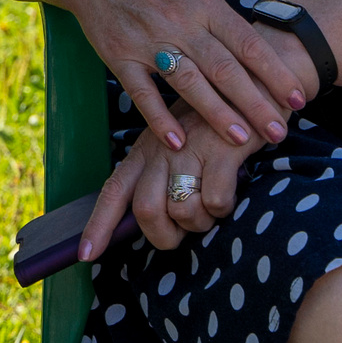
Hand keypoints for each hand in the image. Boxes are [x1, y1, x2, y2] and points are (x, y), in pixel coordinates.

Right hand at [62, 0, 308, 156]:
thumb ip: (213, 12)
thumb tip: (247, 47)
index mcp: (201, 0)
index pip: (246, 42)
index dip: (275, 73)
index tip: (298, 98)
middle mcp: (178, 20)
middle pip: (225, 68)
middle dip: (256, 103)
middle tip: (281, 131)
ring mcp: (146, 39)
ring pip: (188, 83)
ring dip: (217, 114)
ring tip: (242, 140)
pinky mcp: (117, 54)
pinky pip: (142, 92)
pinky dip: (158, 119)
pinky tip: (178, 142)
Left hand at [81, 108, 264, 259]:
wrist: (255, 87)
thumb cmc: (217, 124)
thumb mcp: (180, 143)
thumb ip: (162, 176)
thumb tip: (154, 220)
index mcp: (146, 150)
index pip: (113, 190)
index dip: (98, 225)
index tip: (86, 255)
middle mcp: (161, 149)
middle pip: (145, 211)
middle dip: (165, 235)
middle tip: (187, 229)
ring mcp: (189, 148)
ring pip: (181, 210)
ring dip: (201, 221)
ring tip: (214, 204)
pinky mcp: (220, 150)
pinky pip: (215, 202)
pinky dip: (225, 207)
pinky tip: (233, 188)